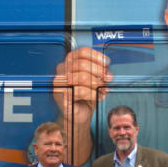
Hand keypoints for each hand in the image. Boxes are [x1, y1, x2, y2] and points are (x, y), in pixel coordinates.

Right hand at [54, 47, 111, 162]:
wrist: (78, 115)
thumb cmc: (85, 96)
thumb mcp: (95, 80)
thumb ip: (99, 72)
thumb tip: (107, 71)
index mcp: (70, 61)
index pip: (82, 52)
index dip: (97, 56)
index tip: (107, 63)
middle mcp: (62, 70)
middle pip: (82, 64)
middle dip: (99, 71)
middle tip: (108, 78)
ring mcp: (59, 82)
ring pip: (82, 77)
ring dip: (97, 84)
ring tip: (104, 90)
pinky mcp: (60, 95)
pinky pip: (80, 91)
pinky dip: (93, 94)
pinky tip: (99, 97)